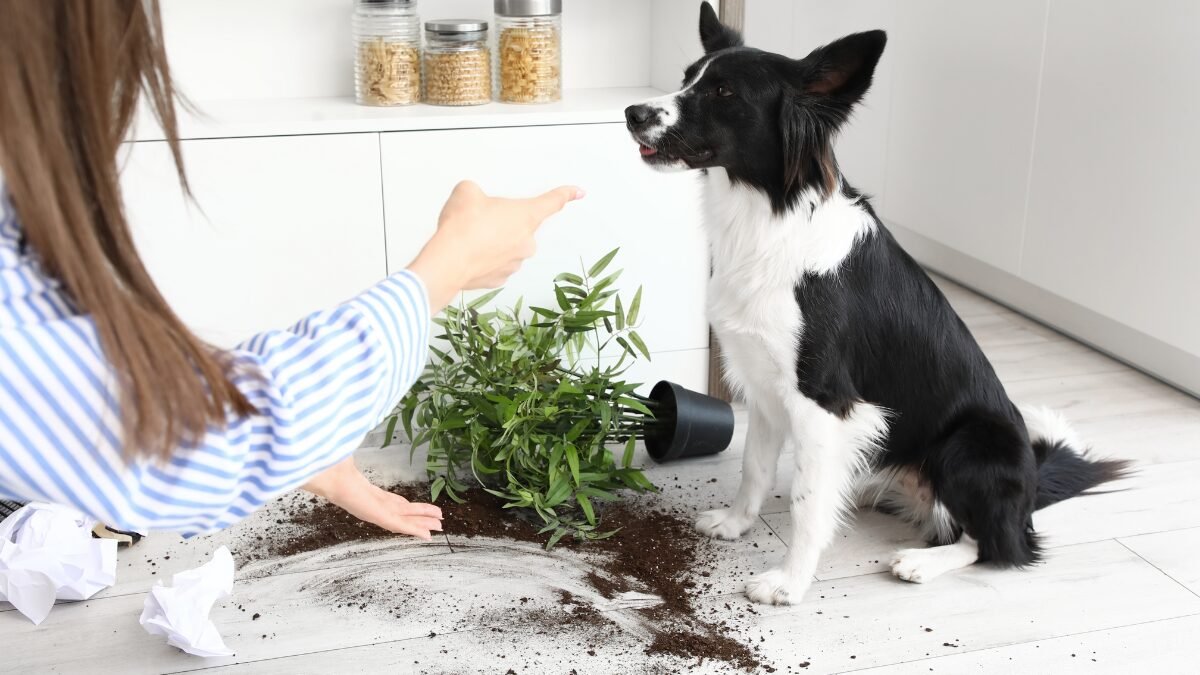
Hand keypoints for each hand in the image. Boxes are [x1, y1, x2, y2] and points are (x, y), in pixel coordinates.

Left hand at [302, 456, 442, 539]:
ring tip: (437, 528)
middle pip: (403, 513)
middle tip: (437, 522)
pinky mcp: (379, 517)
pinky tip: (426, 535)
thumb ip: (352, 461)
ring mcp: (377, 512)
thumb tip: (349, 452)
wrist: (330, 478)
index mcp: (371, 494)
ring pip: (405, 520)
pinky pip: (401, 525)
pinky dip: (415, 530)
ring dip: (421, 524)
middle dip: (420, 517)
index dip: (409, 507)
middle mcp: (376, 505)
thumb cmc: (338, 471)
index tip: (420, 509)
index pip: (394, 502)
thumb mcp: (350, 465)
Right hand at [407, 181, 583, 309]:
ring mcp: (515, 263)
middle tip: (480, 220)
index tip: (578, 192)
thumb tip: (473, 200)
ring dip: (492, 242)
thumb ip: (477, 192)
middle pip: (519, 226)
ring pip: (507, 247)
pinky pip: (495, 264)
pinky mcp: (500, 278)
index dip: (566, 194)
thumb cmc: (461, 227)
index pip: (552, 201)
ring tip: (470, 238)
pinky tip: (469, 254)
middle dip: (502, 222)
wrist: (448, 261)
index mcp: (526, 215)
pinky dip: (484, 259)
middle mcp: (526, 241)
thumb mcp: (467, 192)